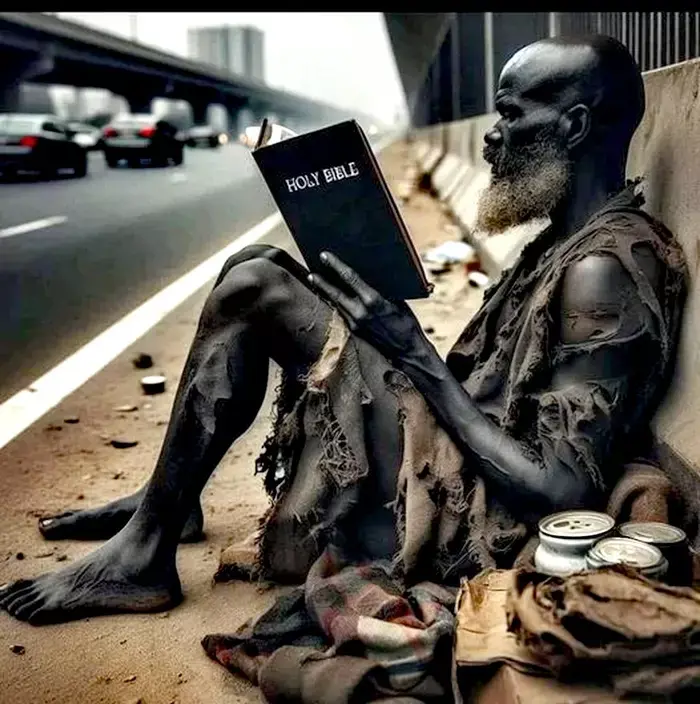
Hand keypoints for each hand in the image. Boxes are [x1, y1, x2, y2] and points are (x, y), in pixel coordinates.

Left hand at [307, 251, 426, 362]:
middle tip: (311, 272)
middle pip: (335, 293)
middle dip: (322, 281)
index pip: (350, 278)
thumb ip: (381, 289)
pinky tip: (330, 297)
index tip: (325, 255)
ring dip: (325, 292)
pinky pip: (342, 313)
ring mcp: (356, 323)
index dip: (336, 265)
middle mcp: (361, 312)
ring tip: (315, 281)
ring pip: (336, 304)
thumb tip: (369, 275)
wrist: (407, 349)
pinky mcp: (355, 331)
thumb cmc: (406, 322)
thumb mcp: (397, 300)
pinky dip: (335, 303)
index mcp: (373, 300)